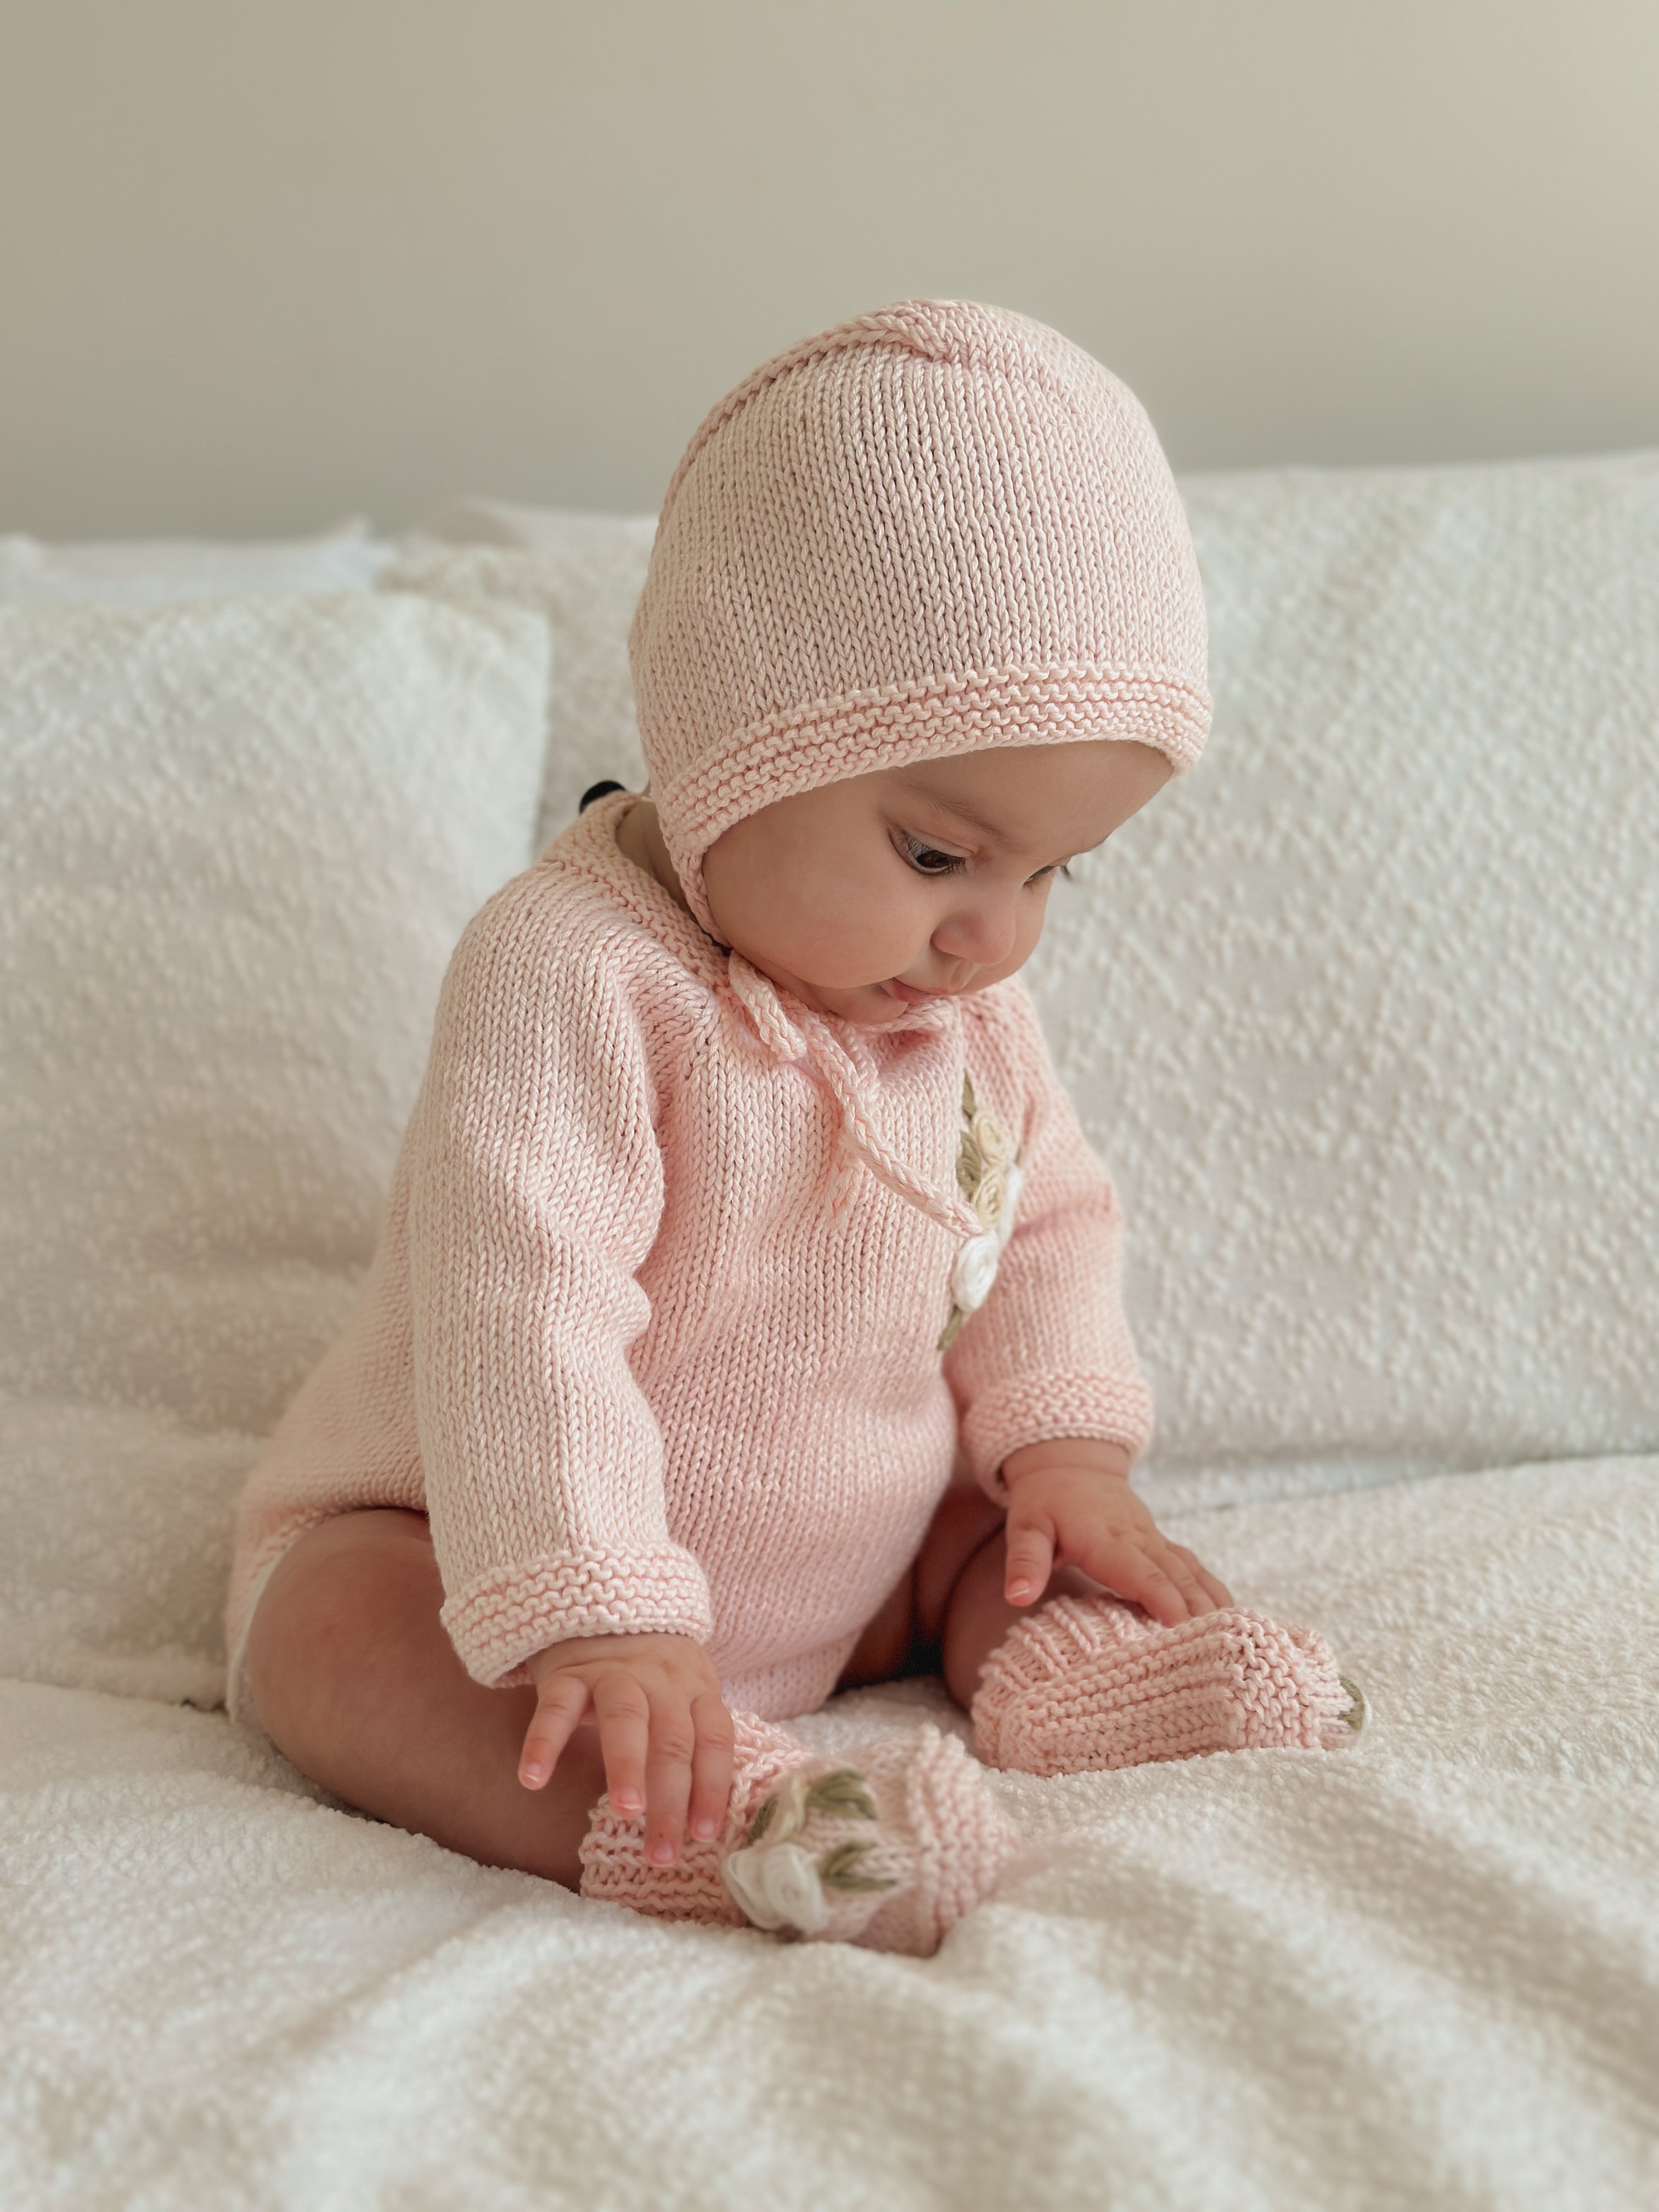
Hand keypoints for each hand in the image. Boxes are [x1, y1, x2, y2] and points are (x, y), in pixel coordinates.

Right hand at [519, 1631, 734, 1865]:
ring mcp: (614, 1674)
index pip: (714, 1741)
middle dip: (671, 1799)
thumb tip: (701, 1827)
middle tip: (662, 1852)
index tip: (703, 1836)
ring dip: (627, 1765)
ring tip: (625, 1811)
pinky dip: (544, 1742)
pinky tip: (533, 1779)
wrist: (605, 1614)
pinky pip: (557, 1707)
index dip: (712, 1789)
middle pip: (672, 1740)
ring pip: (626, 1716)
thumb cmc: (652, 1678)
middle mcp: (662, 1681)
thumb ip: (693, 1746)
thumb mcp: (685, 1699)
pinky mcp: (569, 1673)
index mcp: (697, 1691)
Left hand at [1000, 1438, 1233, 1625]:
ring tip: (1233, 1640)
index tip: (1182, 1628)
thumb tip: (1017, 1597)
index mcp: (1105, 1539)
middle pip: (1176, 1576)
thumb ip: (1024, 1562)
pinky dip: (1211, 1590)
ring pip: (1190, 1572)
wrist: (1069, 1464)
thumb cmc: (1044, 1501)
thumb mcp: (1025, 1527)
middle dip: (1199, 1611)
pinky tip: (1228, 1616)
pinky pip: (1192, 1567)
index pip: (1140, 1571)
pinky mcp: (1161, 1543)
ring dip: (1212, 1603)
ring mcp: (1154, 1540)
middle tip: (1219, 1650)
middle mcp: (1138, 1539)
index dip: (1163, 1599)